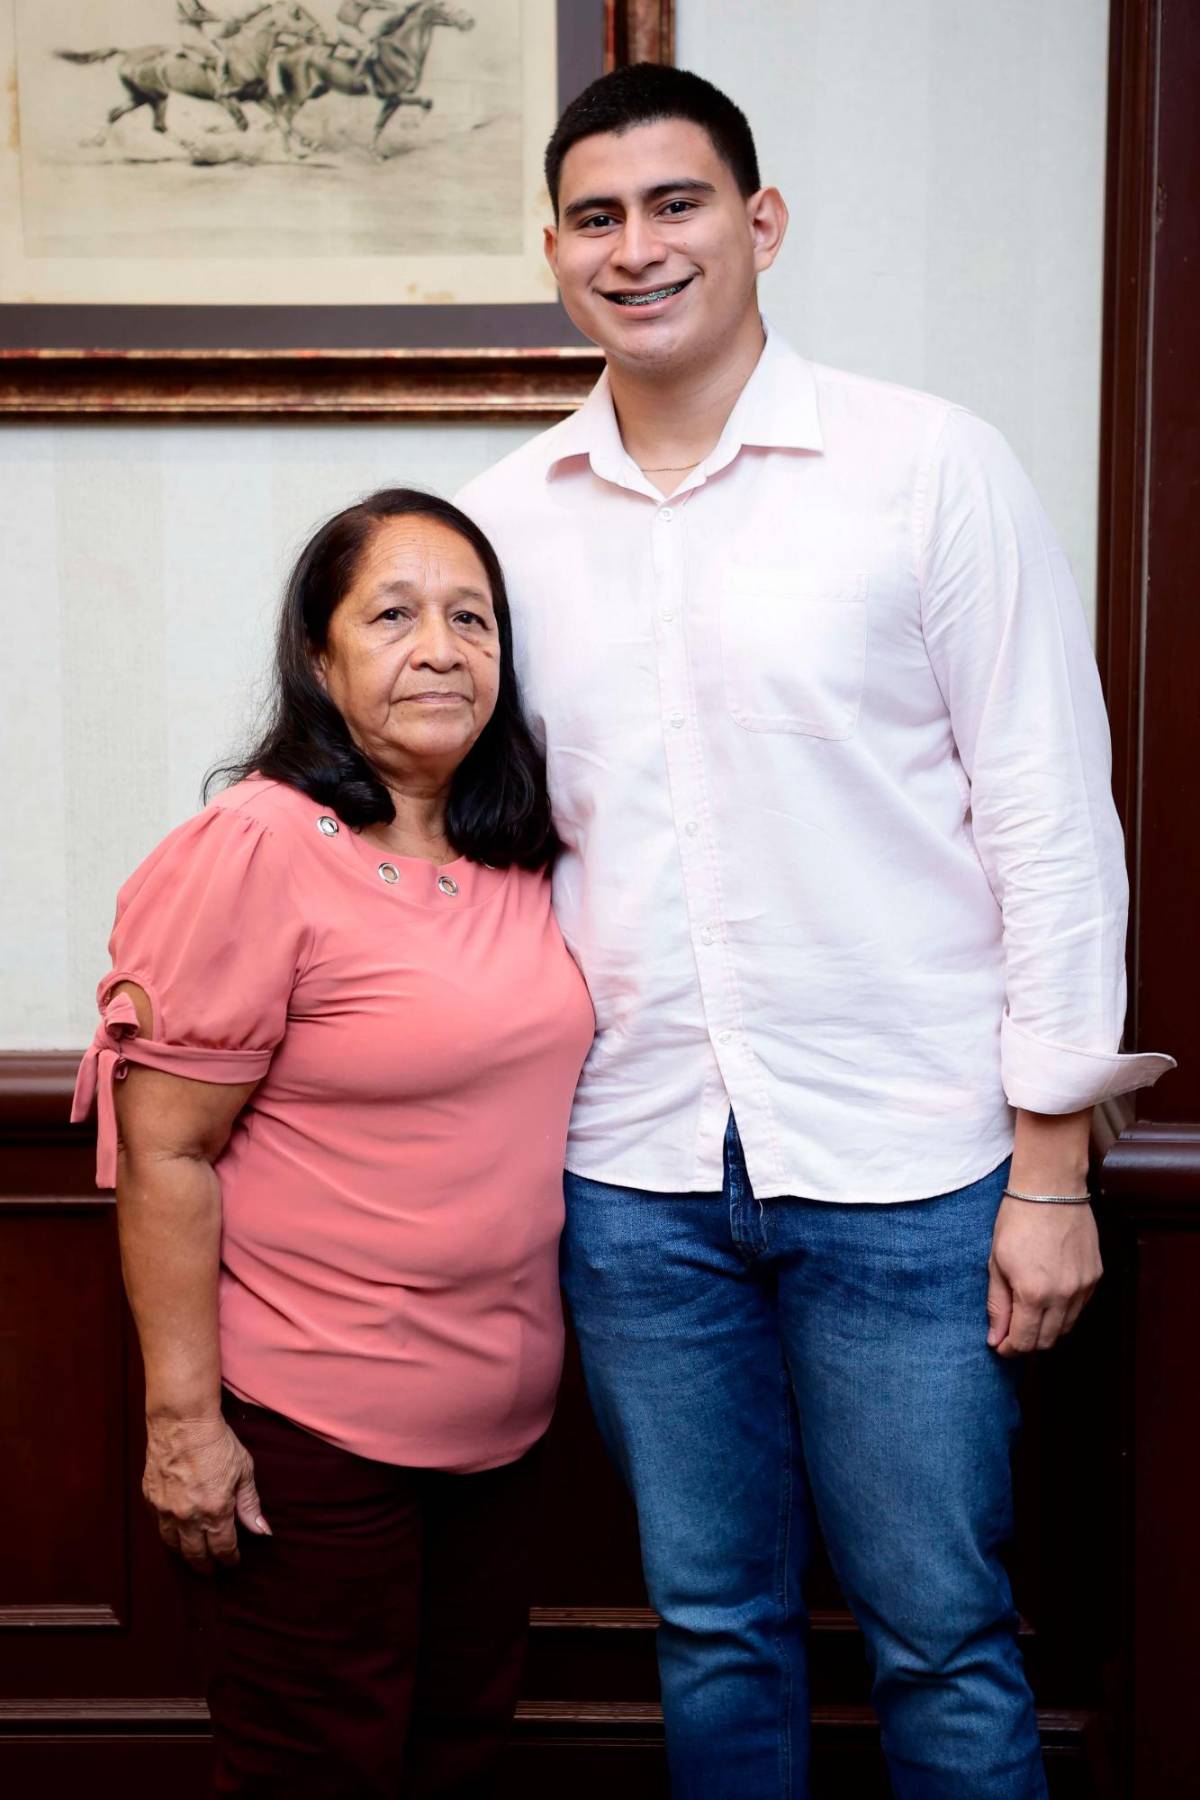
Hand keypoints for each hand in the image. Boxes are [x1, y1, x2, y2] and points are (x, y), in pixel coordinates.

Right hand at [142, 1414, 270, 1571]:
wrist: (182, 1421)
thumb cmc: (217, 1442)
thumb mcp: (243, 1471)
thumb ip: (250, 1504)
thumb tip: (262, 1532)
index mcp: (215, 1511)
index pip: (223, 1548)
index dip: (229, 1559)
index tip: (232, 1562)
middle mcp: (188, 1516)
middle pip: (195, 1555)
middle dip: (205, 1566)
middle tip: (211, 1571)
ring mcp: (165, 1509)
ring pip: (172, 1545)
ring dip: (184, 1553)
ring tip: (192, 1556)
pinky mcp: (150, 1499)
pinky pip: (158, 1525)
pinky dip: (168, 1532)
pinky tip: (175, 1532)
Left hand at [986, 1195, 1101, 1355]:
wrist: (1051, 1189)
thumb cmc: (1016, 1221)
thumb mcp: (996, 1263)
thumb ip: (998, 1304)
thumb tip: (996, 1338)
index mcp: (1033, 1294)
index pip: (1024, 1341)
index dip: (1009, 1348)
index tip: (999, 1345)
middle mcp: (1063, 1296)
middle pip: (1047, 1341)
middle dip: (1027, 1342)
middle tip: (1011, 1332)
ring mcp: (1083, 1287)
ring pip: (1066, 1328)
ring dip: (1047, 1329)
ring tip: (1029, 1315)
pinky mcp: (1096, 1277)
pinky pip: (1080, 1308)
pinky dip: (1064, 1312)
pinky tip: (1049, 1299)